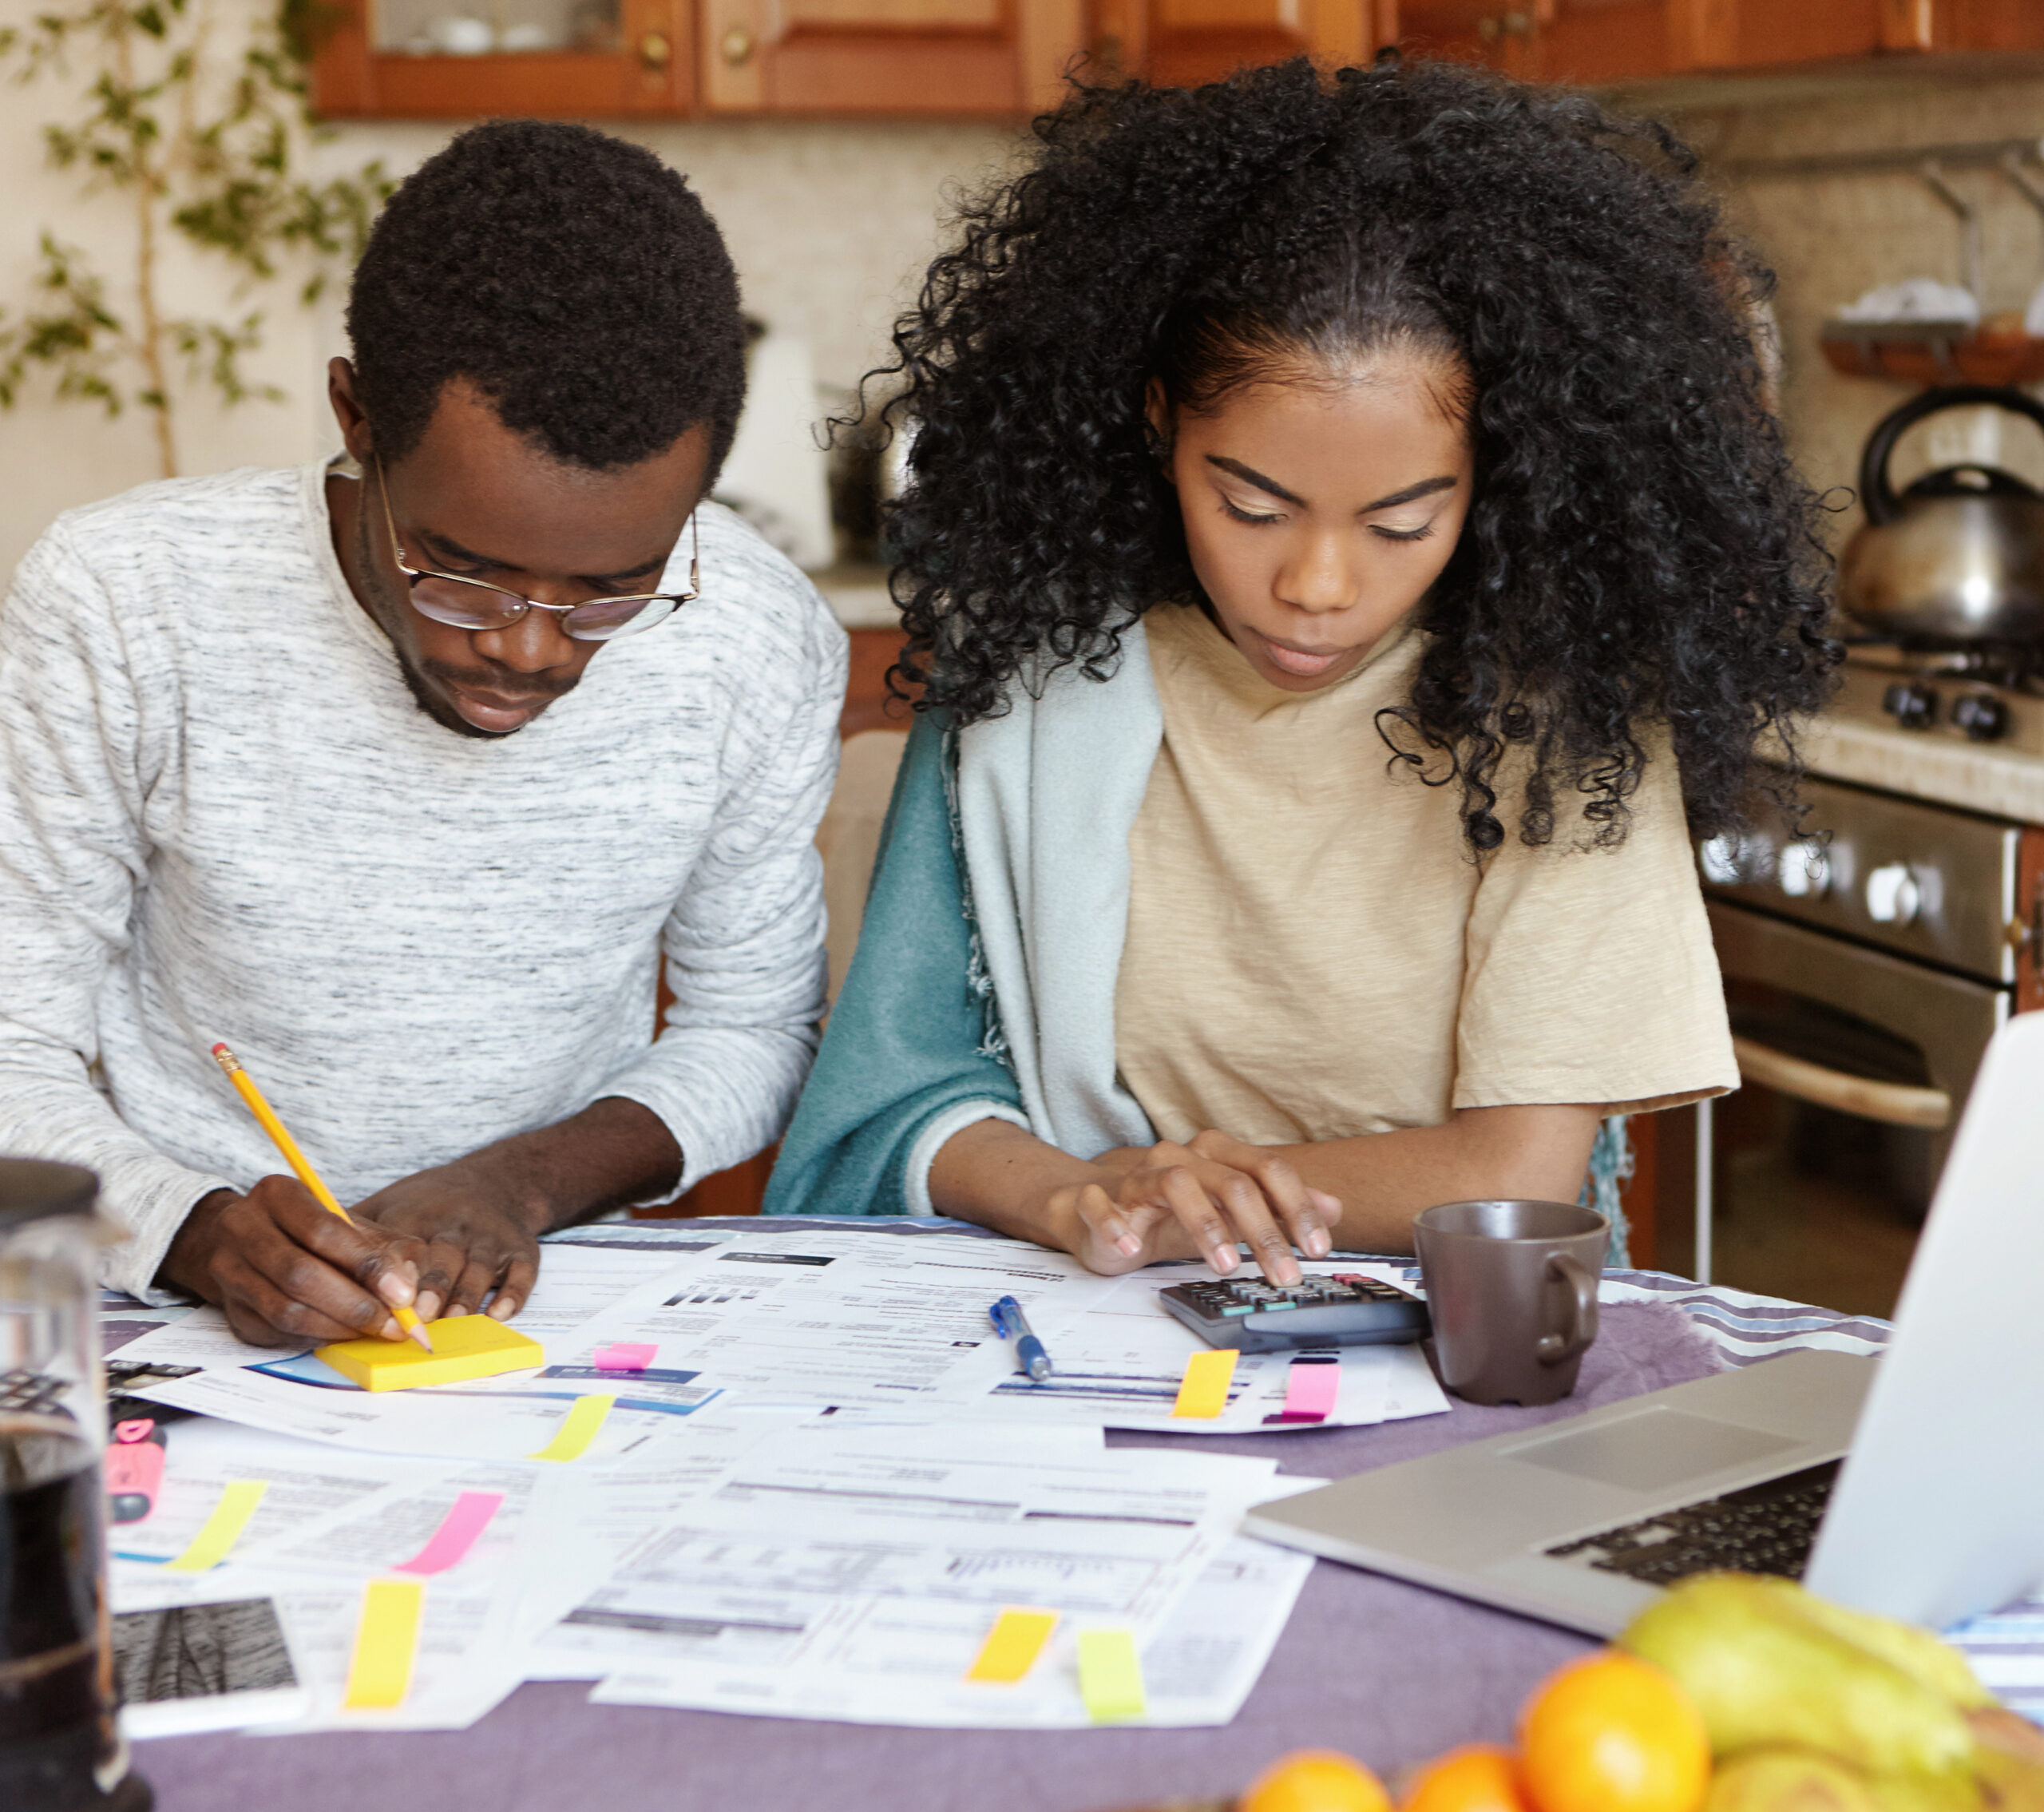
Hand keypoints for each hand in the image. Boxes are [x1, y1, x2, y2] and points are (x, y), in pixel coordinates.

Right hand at [158, 1178, 425, 1346]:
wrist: (247, 1241)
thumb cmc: (313, 1231)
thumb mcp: (352, 1225)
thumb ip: (387, 1249)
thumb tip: (408, 1290)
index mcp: (278, 1194)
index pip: (322, 1231)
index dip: (366, 1265)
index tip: (403, 1296)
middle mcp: (243, 1228)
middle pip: (300, 1275)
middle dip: (355, 1306)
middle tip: (394, 1326)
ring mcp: (229, 1270)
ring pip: (285, 1310)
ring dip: (338, 1327)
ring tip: (374, 1331)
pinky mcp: (230, 1309)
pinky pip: (275, 1333)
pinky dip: (315, 1338)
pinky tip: (343, 1334)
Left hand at [351, 1152, 545, 1322]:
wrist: (497, 1180)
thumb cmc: (431, 1202)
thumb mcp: (390, 1204)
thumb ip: (354, 1233)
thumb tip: (302, 1262)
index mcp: (419, 1214)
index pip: (404, 1245)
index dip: (395, 1273)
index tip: (383, 1298)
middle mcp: (457, 1225)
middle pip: (444, 1259)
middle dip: (431, 1290)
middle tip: (416, 1319)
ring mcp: (491, 1237)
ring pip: (480, 1269)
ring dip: (466, 1297)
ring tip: (451, 1322)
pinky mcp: (522, 1249)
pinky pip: (522, 1273)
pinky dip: (512, 1295)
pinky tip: (500, 1314)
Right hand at [1052, 1131, 1341, 1282]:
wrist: (1104, 1213)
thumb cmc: (1174, 1213)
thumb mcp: (1234, 1213)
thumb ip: (1282, 1207)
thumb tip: (1333, 1209)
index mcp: (1217, 1155)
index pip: (1268, 1169)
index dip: (1298, 1207)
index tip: (1318, 1248)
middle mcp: (1182, 1157)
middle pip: (1232, 1182)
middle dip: (1264, 1232)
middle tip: (1285, 1274)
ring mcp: (1141, 1176)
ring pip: (1177, 1184)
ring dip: (1206, 1226)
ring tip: (1227, 1265)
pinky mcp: (1104, 1200)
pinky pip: (1104, 1204)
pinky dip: (1117, 1224)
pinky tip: (1133, 1250)